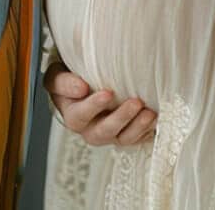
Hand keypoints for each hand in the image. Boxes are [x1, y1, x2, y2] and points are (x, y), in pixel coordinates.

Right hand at [42, 62, 157, 146]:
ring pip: (122, 139)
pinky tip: (156, 121)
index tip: (108, 92)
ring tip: (150, 113)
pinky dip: (147, 132)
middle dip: (121, 118)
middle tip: (136, 102)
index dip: (94, 106)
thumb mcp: (57, 76)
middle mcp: (90, 129)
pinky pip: (136, 139)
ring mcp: (108, 134)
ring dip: (137, 127)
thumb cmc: (69, 79)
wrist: (79, 88)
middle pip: (104, 132)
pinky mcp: (123, 134)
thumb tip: (81, 87)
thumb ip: (64, 81)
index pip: (80, 115)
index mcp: (73, 115)